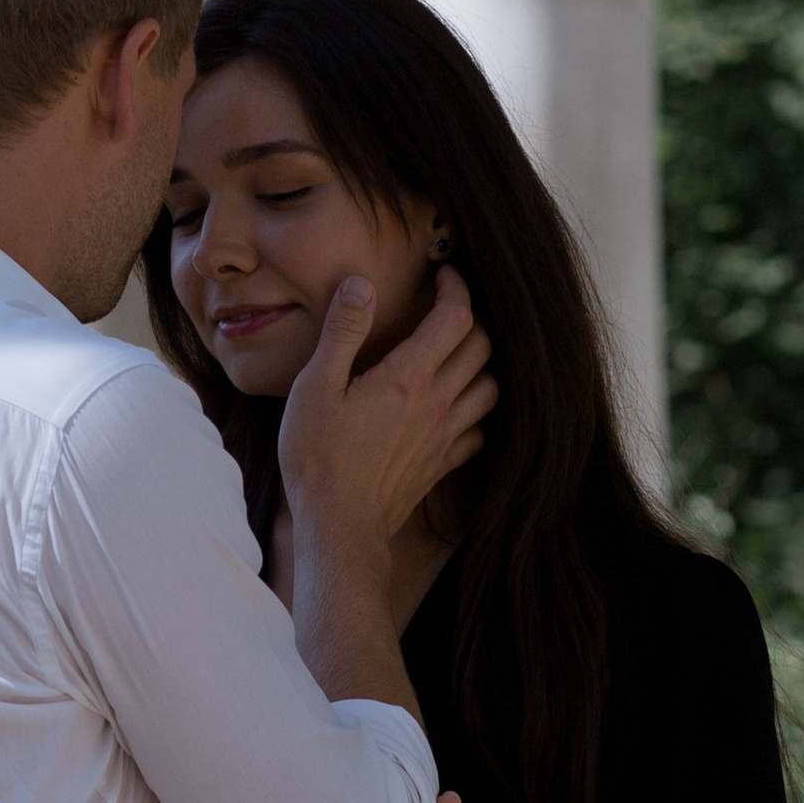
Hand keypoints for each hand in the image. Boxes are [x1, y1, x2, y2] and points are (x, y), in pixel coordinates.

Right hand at [279, 269, 495, 571]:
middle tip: (446, 307)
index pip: (455, 318)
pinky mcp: (442, 464)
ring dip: (480, 363)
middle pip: (481, 347)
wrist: (339, 528)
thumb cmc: (318, 458)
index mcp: (408, 378)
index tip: (444, 274)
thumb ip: (342, 332)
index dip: (456, 287)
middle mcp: (437, 403)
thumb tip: (360, 284)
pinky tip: (454, 406)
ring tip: (455, 352)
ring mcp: (444, 437)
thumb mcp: (314, 387)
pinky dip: (476, 411)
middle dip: (470, 318)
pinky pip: (480, 430)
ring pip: (489, 387)